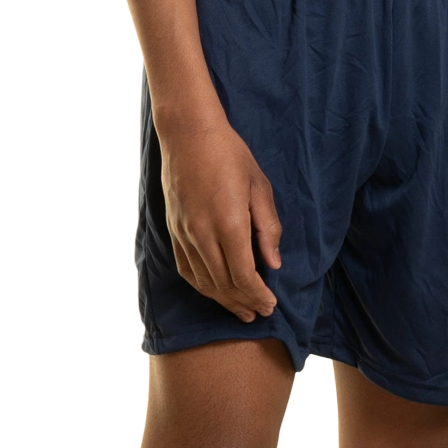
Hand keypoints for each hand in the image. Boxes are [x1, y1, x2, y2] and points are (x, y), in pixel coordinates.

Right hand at [158, 114, 282, 319]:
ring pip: (203, 280)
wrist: (189, 134)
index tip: (271, 305)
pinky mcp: (173, 229)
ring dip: (223, 300)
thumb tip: (273, 263)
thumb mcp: (259, 187)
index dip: (258, 295)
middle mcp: (203, 234)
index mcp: (229, 223)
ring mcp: (184, 233)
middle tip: (260, 313)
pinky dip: (201, 285)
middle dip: (244, 302)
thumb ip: (268, 228)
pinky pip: (186, 268)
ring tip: (241, 311)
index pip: (244, 275)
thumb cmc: (230, 155)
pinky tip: (213, 291)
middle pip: (223, 283)